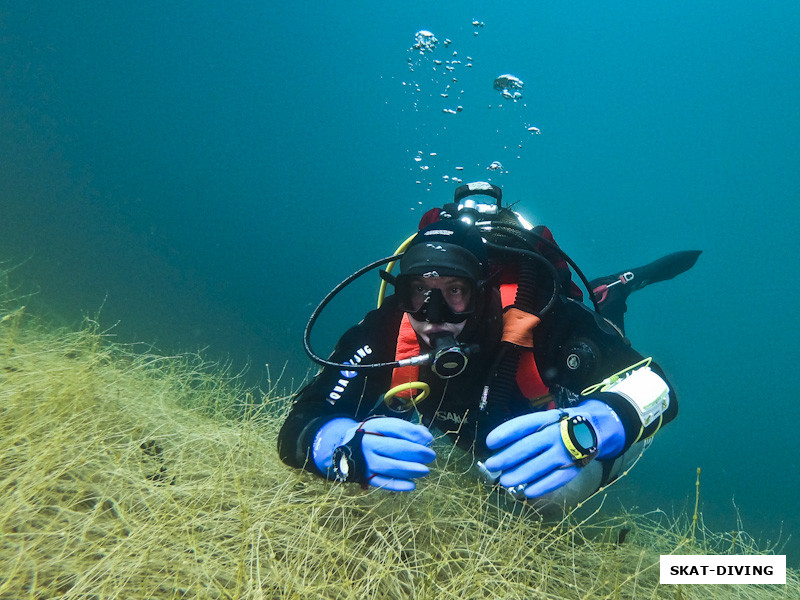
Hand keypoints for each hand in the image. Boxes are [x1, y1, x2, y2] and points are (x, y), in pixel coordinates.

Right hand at [313, 417, 435, 491]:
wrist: (346, 448)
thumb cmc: (374, 436)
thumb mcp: (385, 427)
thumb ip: (405, 430)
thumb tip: (425, 437)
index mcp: (372, 426)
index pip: (395, 428)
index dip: (414, 433)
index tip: (429, 439)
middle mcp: (367, 443)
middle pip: (393, 447)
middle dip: (416, 452)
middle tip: (431, 455)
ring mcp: (364, 461)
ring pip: (388, 466)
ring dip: (409, 469)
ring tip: (425, 470)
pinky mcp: (364, 476)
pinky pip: (382, 482)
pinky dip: (397, 485)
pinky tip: (412, 485)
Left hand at [482, 400, 624, 498]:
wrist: (594, 428)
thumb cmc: (559, 425)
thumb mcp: (545, 420)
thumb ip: (526, 432)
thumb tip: (499, 448)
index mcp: (547, 419)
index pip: (524, 424)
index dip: (506, 433)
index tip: (490, 442)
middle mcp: (556, 434)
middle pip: (528, 446)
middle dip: (507, 457)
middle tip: (492, 464)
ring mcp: (566, 452)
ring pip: (540, 465)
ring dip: (520, 474)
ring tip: (504, 481)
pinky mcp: (574, 467)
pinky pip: (556, 479)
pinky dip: (541, 486)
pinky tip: (527, 491)